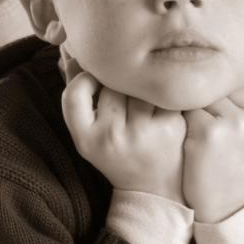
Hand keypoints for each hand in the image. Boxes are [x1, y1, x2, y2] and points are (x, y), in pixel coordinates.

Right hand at [61, 47, 187, 204]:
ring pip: (137, 86)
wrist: (156, 191)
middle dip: (118, 85)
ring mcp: (143, 132)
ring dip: (140, 88)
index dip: (82, 80)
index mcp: (86, 141)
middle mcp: (113, 137)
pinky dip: (161, 94)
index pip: (73, 94)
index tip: (93, 83)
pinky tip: (161, 106)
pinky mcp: (171, 126)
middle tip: (126, 98)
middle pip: (111, 85)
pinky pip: (161, 92)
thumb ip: (81, 97)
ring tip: (143, 103)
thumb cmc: (118, 154)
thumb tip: (73, 52)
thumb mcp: (90, 134)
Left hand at [182, 71, 243, 222]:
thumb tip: (230, 52)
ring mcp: (238, 124)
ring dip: (193, 103)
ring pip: (204, 91)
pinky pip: (188, 106)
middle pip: (224, 80)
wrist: (224, 207)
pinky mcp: (211, 132)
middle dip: (209, 92)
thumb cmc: (235, 161)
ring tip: (196, 126)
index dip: (227, 82)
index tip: (219, 99)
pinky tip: (187, 133)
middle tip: (204, 115)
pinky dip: (182, 116)